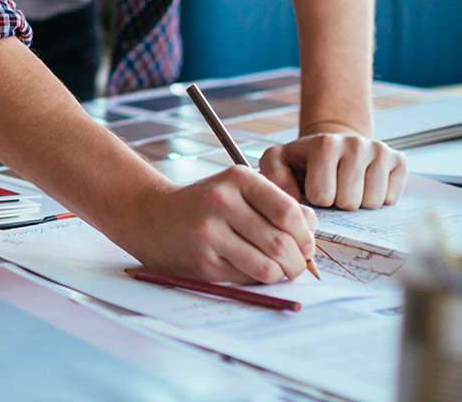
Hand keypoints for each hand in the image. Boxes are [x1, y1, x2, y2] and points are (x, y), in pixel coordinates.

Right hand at [116, 166, 318, 284]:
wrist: (150, 215)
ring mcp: (209, 233)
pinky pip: (244, 279)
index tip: (306, 245)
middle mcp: (223, 202)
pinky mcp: (202, 262)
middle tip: (297, 267)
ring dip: (280, 276)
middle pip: (281, 243)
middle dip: (297, 262)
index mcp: (238, 179)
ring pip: (266, 267)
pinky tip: (250, 271)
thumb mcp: (239, 190)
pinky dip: (255, 281)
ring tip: (278, 272)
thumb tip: (311, 230)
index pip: (289, 212)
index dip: (306, 235)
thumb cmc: (205, 204)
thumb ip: (277, 204)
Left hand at [259, 124, 406, 210]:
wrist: (333, 145)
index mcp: (324, 144)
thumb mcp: (279, 162)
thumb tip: (293, 201)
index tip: (314, 187)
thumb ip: (274, 178)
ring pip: (372, 202)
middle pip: (350, 202)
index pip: (323, 196)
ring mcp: (380, 150)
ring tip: (348, 186)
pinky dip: (379, 198)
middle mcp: (355, 143)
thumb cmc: (304, 161)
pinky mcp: (399, 160)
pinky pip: (392, 198)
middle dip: (338, 203)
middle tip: (334, 188)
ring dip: (359, 202)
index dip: (317, 199)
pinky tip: (366, 184)